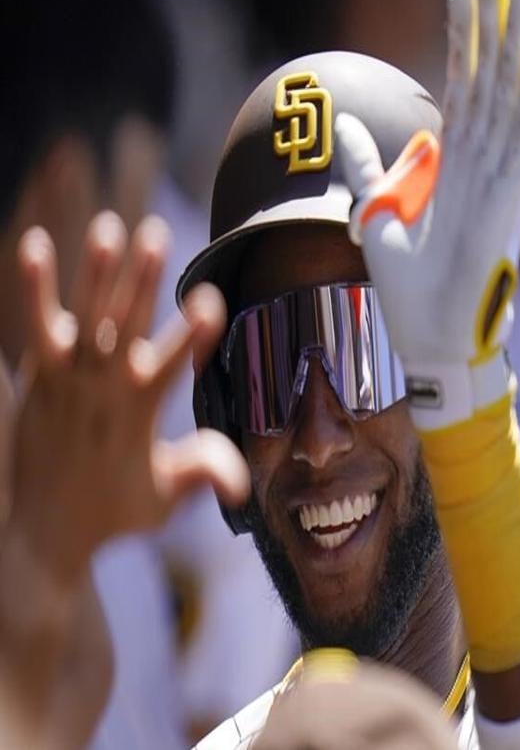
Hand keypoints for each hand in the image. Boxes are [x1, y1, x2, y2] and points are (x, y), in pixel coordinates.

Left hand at [8, 211, 248, 582]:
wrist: (42, 534)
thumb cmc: (112, 514)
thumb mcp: (165, 501)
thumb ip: (204, 476)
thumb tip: (243, 483)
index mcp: (140, 413)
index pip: (174, 364)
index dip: (194, 332)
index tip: (211, 299)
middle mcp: (103, 388)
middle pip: (126, 324)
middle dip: (141, 278)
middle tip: (153, 233)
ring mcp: (66, 379)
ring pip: (85, 316)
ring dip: (96, 272)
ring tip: (108, 227)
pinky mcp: (38, 377)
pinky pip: (36, 324)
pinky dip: (36, 287)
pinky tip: (34, 245)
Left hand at [335, 0, 519, 426]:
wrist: (432, 339)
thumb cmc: (411, 287)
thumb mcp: (374, 215)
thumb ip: (365, 168)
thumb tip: (344, 126)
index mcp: (452, 164)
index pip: (461, 82)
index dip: (464, 32)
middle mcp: (480, 163)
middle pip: (490, 74)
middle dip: (494, 14)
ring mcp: (497, 183)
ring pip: (506, 98)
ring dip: (512, 42)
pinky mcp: (505, 209)